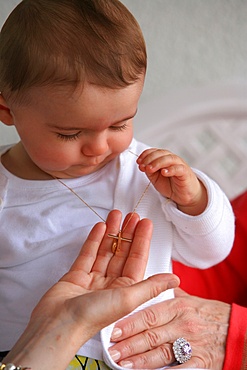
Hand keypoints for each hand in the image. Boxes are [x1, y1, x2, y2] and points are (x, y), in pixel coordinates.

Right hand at [4, 210, 179, 369]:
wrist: (58, 324)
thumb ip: (151, 286)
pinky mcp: (77, 276)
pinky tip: (101, 226)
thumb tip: (175, 279)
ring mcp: (93, 280)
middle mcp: (111, 285)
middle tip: (132, 215)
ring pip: (106, 251)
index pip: (137, 260)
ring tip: (117, 214)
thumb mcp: (128, 299)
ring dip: (112, 232)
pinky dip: (94, 240)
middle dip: (128, 233)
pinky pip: (88, 254)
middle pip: (122, 253)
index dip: (142, 240)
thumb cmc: (94, 316)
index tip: (146, 223)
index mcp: (125, 291)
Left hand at [109, 288, 229, 368]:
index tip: (114, 330)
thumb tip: (149, 291)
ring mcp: (191, 343)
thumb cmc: (210, 314)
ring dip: (141, 361)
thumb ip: (169, 297)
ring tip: (123, 365)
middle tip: (112, 351)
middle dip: (129, 344)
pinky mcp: (200, 361)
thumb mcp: (190, 300)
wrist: (235, 330)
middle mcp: (182, 324)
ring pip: (161, 353)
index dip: (130, 323)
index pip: (149, 315)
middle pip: (151, 335)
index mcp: (178, 307)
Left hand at [137, 148, 206, 214]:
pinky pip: (179, 168)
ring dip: (158, 163)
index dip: (145, 155)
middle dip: (150, 159)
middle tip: (143, 166)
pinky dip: (171, 169)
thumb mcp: (155, 178)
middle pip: (161, 153)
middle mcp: (172, 159)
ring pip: (169, 158)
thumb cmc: (170, 184)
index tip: (138, 162)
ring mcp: (180, 165)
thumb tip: (143, 165)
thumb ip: (150, 171)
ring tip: (150, 169)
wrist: (184, 195)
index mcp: (164, 158)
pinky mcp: (186, 173)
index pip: (154, 151)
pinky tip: (164, 172)